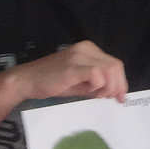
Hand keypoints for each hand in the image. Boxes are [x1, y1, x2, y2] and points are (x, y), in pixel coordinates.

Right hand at [5, 40, 127, 101]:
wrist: (28, 81)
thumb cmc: (53, 82)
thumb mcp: (80, 82)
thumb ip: (98, 83)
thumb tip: (115, 92)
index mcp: (89, 49)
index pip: (114, 63)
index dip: (121, 82)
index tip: (120, 97)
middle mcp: (86, 49)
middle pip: (115, 66)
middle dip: (118, 86)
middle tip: (111, 99)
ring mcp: (78, 56)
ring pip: (109, 70)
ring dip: (108, 87)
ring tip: (96, 95)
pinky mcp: (72, 67)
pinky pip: (96, 74)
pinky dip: (98, 86)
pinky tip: (89, 92)